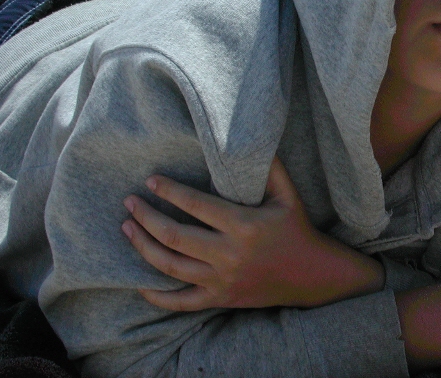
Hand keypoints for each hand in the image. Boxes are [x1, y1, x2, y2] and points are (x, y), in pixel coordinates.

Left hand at [122, 157, 383, 310]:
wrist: (313, 275)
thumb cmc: (297, 228)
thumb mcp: (288, 194)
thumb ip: (269, 167)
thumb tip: (252, 138)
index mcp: (243, 225)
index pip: (196, 205)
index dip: (169, 191)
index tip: (150, 181)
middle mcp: (229, 254)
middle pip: (174, 236)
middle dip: (146, 218)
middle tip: (129, 202)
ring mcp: (222, 280)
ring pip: (170, 267)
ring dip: (143, 247)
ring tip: (128, 229)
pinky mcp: (221, 299)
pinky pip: (181, 303)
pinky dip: (157, 295)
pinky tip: (139, 281)